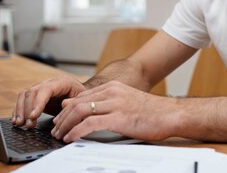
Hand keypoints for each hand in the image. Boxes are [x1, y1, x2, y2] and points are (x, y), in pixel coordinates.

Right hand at [13, 75, 86, 128]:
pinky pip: (22, 100)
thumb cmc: (82, 97)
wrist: (79, 93)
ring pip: (24, 95)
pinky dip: (18, 110)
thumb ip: (74, 102)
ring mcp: (40, 88)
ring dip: (20, 110)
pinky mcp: (35, 96)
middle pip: (32, 92)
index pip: (46, 90)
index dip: (38, 102)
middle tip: (27, 124)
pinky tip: (17, 121)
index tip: (34, 116)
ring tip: (19, 124)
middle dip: (27, 109)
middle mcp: (48, 83)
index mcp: (61, 82)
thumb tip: (64, 105)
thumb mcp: (82, 99)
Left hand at [51, 80, 178, 142]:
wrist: (170, 114)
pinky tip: (71, 138)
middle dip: (62, 118)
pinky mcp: (118, 118)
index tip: (60, 120)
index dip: (66, 110)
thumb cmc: (151, 112)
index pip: (81, 97)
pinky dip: (76, 131)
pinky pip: (90, 124)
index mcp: (113, 87)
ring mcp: (115, 104)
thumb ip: (108, 104)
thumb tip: (89, 112)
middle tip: (55, 130)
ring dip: (66, 125)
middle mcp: (112, 92)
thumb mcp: (126, 102)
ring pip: (80, 112)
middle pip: (77, 103)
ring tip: (60, 136)